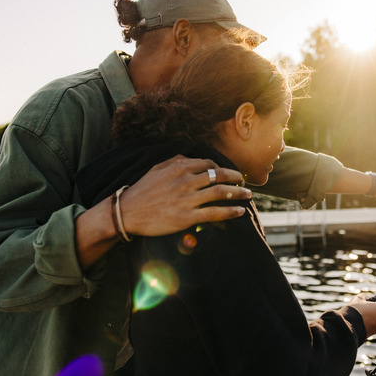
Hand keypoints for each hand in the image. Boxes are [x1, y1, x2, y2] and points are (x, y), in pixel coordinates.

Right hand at [119, 155, 250, 235]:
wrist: (127, 212)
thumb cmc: (141, 190)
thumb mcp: (157, 169)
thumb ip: (176, 161)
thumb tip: (191, 158)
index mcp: (179, 167)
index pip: (209, 164)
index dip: (222, 168)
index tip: (229, 173)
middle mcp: (186, 181)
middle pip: (219, 176)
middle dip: (235, 178)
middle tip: (243, 182)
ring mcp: (187, 199)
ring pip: (221, 193)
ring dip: (238, 193)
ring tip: (247, 195)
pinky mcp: (187, 217)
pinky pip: (215, 213)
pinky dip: (230, 211)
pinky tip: (240, 211)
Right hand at [346, 295, 375, 337]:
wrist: (347, 325)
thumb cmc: (354, 310)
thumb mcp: (358, 299)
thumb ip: (364, 298)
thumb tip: (365, 298)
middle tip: (367, 312)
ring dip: (371, 322)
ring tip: (361, 318)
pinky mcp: (370, 336)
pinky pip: (370, 330)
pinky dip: (366, 327)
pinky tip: (358, 323)